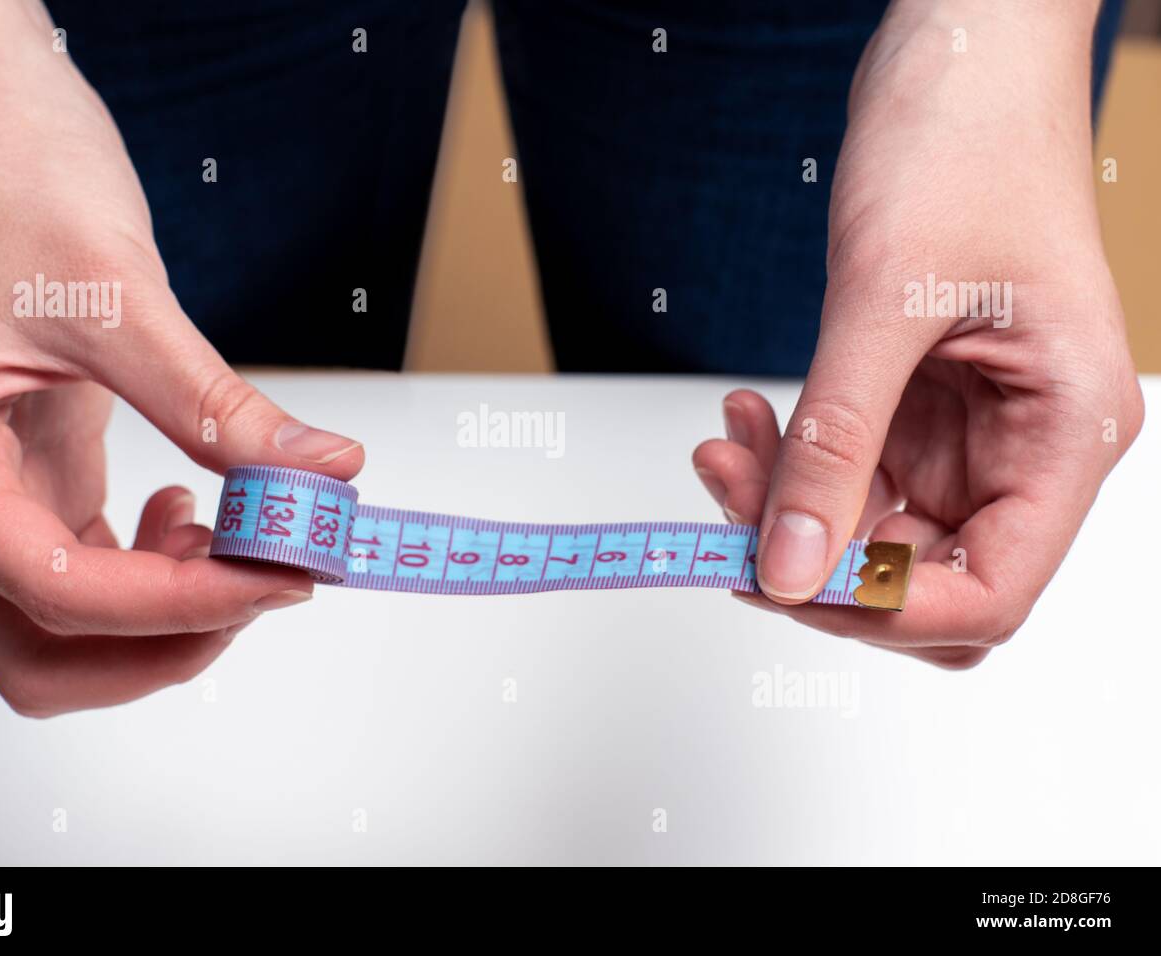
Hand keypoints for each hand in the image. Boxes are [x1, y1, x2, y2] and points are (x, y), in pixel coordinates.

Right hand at [0, 1, 362, 714]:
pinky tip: (206, 516)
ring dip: (166, 615)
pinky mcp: (38, 469)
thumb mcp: (120, 296)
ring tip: (248, 549)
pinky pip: (95, 565)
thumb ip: (217, 405)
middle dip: (161, 639)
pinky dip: (161, 571)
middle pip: (44, 645)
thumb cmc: (7, 175)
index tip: (278, 574)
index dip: (176, 601)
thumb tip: (321, 474)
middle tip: (265, 583)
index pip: (51, 587)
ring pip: (69, 621)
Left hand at [693, 0, 1142, 666]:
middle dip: (817, 554)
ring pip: (869, 528)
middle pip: (921, 572)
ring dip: (787, 505)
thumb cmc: (964, 140)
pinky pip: (846, 470)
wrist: (956, 52)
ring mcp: (969, 429)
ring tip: (726, 447)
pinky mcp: (917, 403)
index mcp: (1064, 430)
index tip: (783, 581)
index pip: (990, 589)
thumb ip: (835, 443)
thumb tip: (790, 566)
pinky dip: (789, 461)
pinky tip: (746, 422)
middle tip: (731, 512)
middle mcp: (1024, 445)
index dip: (884, 610)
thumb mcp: (884, 300)